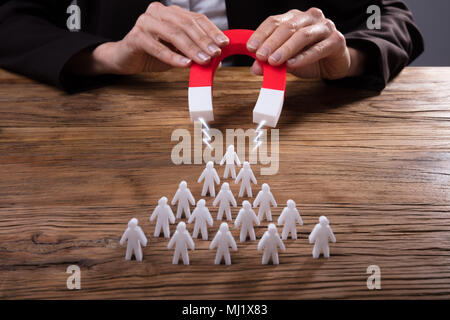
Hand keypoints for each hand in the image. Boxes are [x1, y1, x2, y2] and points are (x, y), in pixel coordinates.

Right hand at [66, 2, 228, 74]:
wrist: (125, 59)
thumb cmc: (152, 53)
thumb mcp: (178, 51)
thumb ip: (195, 51)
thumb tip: (218, 59)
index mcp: (172, 12)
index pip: (196, 18)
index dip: (212, 31)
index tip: (224, 44)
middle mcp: (159, 12)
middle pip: (186, 25)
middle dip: (203, 40)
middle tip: (215, 53)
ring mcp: (146, 22)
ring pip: (174, 34)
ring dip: (191, 49)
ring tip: (204, 60)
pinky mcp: (136, 36)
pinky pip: (158, 47)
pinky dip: (173, 57)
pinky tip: (185, 65)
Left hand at [247, 8, 365, 79]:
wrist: (334, 64)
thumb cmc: (308, 57)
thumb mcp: (286, 60)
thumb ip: (271, 62)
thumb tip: (255, 67)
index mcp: (294, 18)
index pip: (274, 21)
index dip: (261, 34)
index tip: (250, 48)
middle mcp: (310, 18)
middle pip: (287, 27)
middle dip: (272, 42)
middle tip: (260, 56)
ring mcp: (325, 27)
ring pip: (302, 35)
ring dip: (286, 49)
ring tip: (273, 61)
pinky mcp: (337, 40)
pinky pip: (318, 48)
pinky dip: (303, 57)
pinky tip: (292, 64)